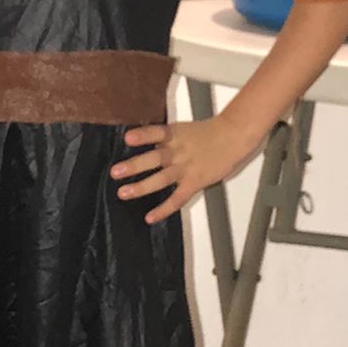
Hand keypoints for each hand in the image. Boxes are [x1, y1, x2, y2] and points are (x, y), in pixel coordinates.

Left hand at [111, 117, 255, 223]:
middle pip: (155, 159)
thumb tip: (142, 144)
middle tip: (115, 172)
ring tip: (123, 193)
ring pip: (161, 179)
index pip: (156, 133)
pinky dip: (164, 209)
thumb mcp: (182, 129)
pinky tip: (150, 217)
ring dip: (142, 187)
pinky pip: (177, 199)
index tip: (127, 138)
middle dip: (134, 166)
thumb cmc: (205, 133)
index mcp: (174, 135)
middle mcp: (178, 152)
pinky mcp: (194, 183)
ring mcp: (186, 169)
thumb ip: (163, 138)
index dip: (142, 135)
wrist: (232, 137)